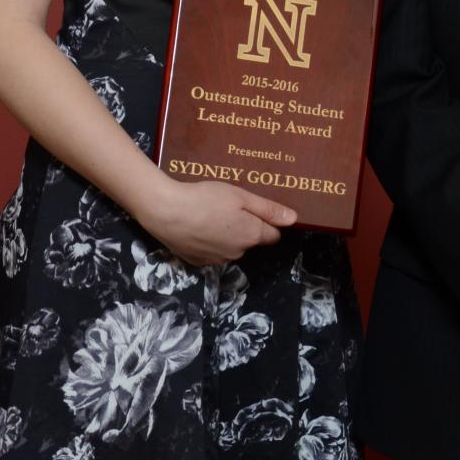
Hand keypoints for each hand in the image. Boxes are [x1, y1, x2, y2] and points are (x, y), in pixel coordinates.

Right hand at [134, 177, 296, 266]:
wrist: (166, 212)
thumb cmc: (206, 198)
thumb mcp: (241, 197)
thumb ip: (268, 210)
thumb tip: (294, 219)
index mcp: (251, 236)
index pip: (272, 235)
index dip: (267, 221)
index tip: (255, 209)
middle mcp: (238, 253)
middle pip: (250, 241)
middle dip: (246, 227)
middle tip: (229, 206)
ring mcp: (216, 260)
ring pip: (231, 247)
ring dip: (227, 235)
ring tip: (211, 214)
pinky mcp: (198, 262)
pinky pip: (212, 252)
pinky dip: (209, 241)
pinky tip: (198, 226)